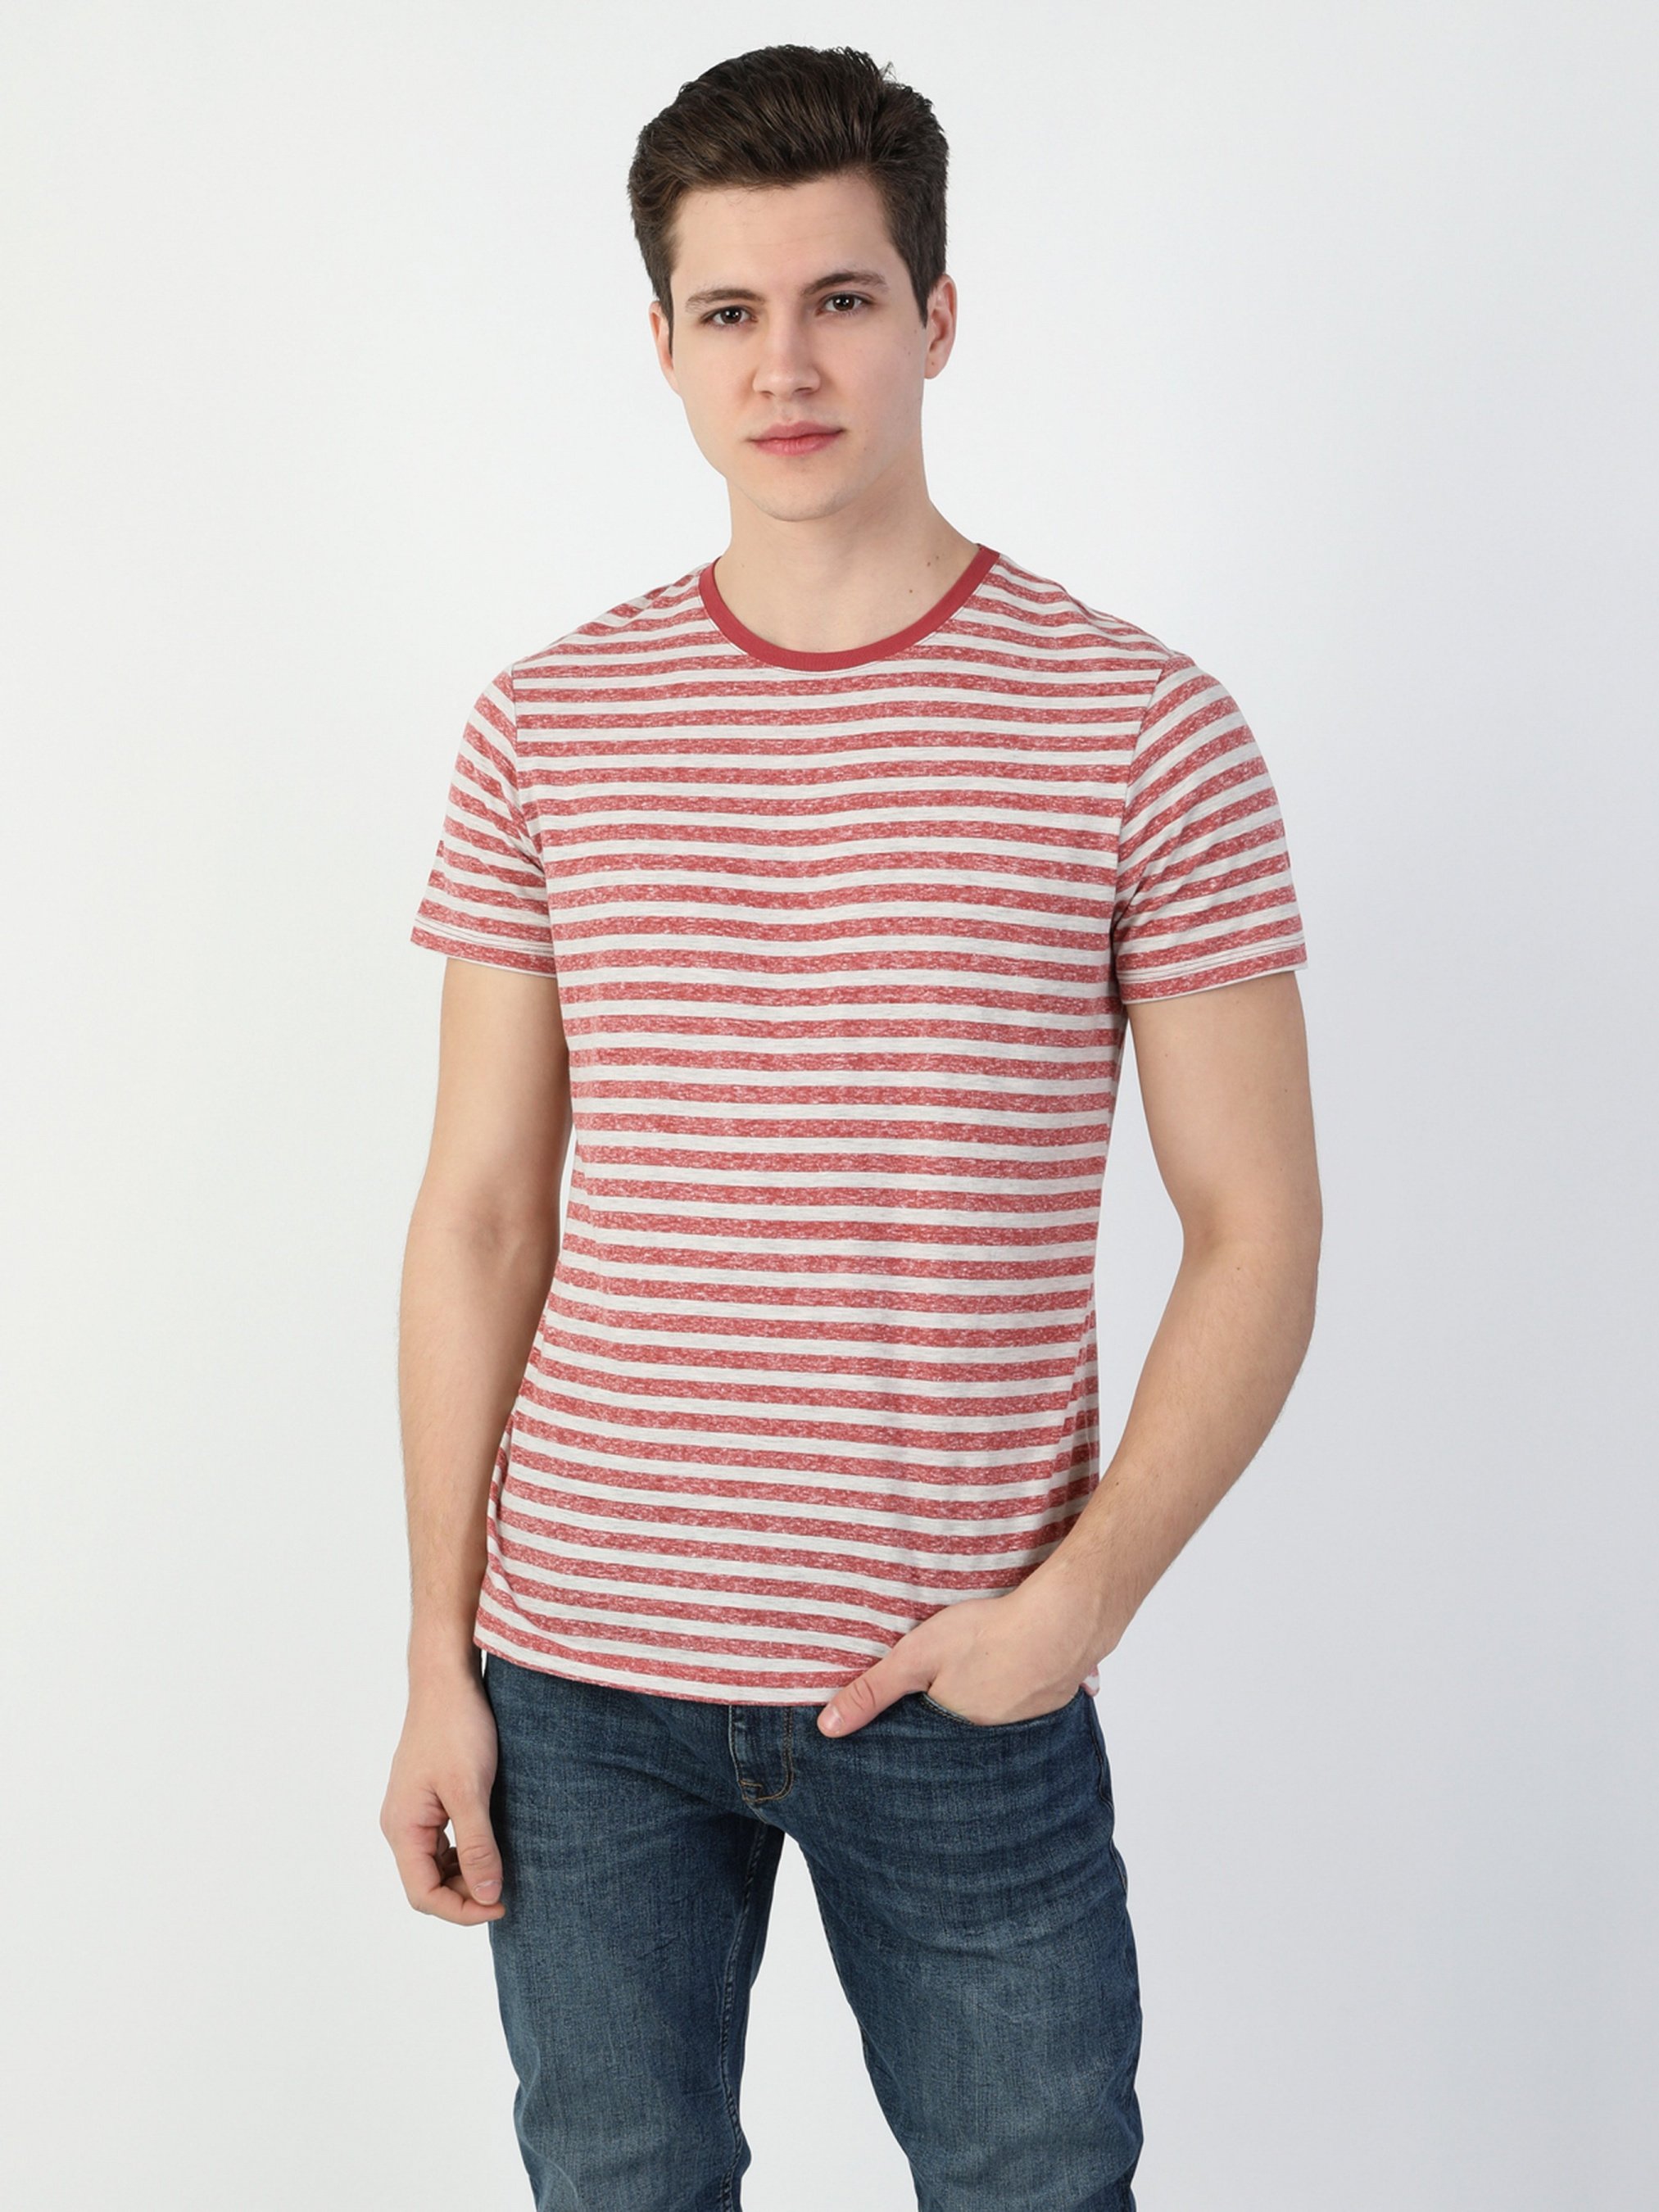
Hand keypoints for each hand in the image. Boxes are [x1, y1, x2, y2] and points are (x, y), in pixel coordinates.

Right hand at [380, 1668, 506, 1923]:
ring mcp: (412, 1811)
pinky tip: (490, 1842)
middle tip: (506, 1887)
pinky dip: (464, 1852)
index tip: (500, 1904)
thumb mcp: (470, 1790)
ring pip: (434, 1864)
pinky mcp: (426, 1798)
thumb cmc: (456, 1729)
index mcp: (402, 1828)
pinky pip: (441, 1841)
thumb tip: (487, 1896)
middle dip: (464, 1894)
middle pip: (426, 1884)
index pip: (422, 1895)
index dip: (460, 1911)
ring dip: (465, 1874)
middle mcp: (400, 1825)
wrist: (446, 1681)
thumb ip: (477, 1845)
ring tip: (501, 1866)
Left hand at [816, 1585, 1098, 1737]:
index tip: (905, 1716)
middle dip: (950, 1719)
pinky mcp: (1055, 1702)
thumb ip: (873, 1691)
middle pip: (961, 1734)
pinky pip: (1028, 1705)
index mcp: (955, 1734)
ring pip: (995, 1719)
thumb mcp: (917, 1657)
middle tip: (945, 1692)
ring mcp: (1028, 1723)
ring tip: (978, 1680)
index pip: (924, 1744)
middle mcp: (992, 1741)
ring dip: (987, 1703)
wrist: (1066, 1619)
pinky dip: (1019, 1689)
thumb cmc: (988, 1635)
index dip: (913, 1728)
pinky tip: (1017, 1668)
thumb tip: (827, 1729)